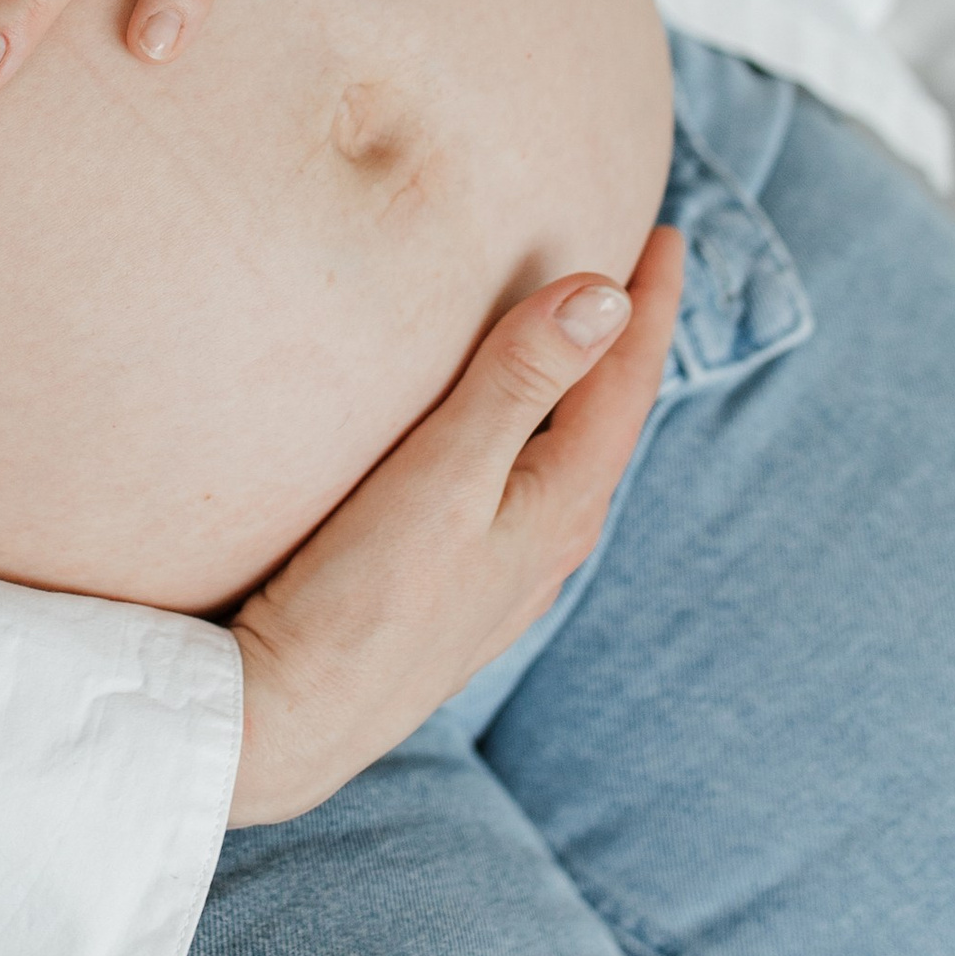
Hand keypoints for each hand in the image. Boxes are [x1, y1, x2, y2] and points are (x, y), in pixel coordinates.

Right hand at [226, 228, 683, 826]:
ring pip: (565, 460)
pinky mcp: (458, 592)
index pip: (626, 384)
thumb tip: (605, 295)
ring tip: (575, 338)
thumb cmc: (360, 602)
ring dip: (577, 392)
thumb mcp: (442, 476)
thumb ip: (519, 382)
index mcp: (560, 507)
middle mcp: (547, 545)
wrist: (288, 724)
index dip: (649, 303)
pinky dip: (531, 436)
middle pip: (607, 420)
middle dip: (623, 342)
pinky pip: (522, 491)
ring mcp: (505, 576)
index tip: (666, 231)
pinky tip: (499, 441)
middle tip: (633, 266)